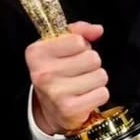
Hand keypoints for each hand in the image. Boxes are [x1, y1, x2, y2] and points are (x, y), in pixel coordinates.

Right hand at [26, 21, 107, 135]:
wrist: (50, 110)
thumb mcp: (59, 46)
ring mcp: (56, 92)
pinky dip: (98, 95)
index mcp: (37, 53)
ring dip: (96, 80)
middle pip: (92, 58)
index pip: (78, 40)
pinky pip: (102, 93)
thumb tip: (97, 29)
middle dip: (91, 64)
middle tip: (78, 72)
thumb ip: (78, 31)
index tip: (71, 55)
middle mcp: (43, 73)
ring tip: (82, 84)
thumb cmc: (57, 73)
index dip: (81, 46)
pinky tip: (86, 97)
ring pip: (100, 75)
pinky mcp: (70, 109)